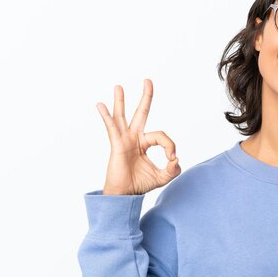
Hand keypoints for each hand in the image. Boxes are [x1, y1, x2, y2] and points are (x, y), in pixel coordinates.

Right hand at [96, 79, 180, 194]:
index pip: (161, 136)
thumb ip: (172, 169)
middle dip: (146, 97)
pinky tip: (101, 104)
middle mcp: (134, 138)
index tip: (172, 158)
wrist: (125, 196)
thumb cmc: (140, 185)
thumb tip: (176, 159)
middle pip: (141, 113)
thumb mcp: (162, 177)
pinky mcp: (117, 145)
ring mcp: (124, 140)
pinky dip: (106, 116)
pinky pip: (112, 128)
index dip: (170, 146)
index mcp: (144, 143)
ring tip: (118, 86)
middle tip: (148, 80)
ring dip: (121, 101)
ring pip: (123, 117)